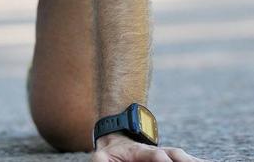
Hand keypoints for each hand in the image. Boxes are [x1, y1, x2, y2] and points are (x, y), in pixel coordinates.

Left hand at [91, 134, 209, 161]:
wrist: (117, 137)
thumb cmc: (109, 153)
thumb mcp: (100, 157)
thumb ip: (101, 161)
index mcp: (138, 152)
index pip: (152, 155)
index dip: (160, 159)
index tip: (165, 161)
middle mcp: (155, 152)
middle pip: (172, 154)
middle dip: (183, 160)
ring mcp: (164, 155)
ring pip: (182, 157)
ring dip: (194, 161)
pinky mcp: (170, 159)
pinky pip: (186, 160)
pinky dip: (197, 161)